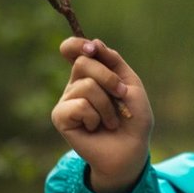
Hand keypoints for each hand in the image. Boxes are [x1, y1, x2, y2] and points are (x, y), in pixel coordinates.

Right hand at [51, 37, 153, 192]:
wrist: (132, 149)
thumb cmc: (133, 118)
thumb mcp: (130, 84)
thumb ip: (113, 61)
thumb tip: (93, 43)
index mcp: (90, 73)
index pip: (73, 49)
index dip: (78, 44)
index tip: (92, 49)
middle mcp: (75, 84)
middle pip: (83, 62)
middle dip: (109, 78)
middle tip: (121, 96)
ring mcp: (66, 101)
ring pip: (86, 86)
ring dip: (108, 105)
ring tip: (111, 120)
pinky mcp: (60, 118)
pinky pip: (79, 106)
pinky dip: (96, 117)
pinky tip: (96, 128)